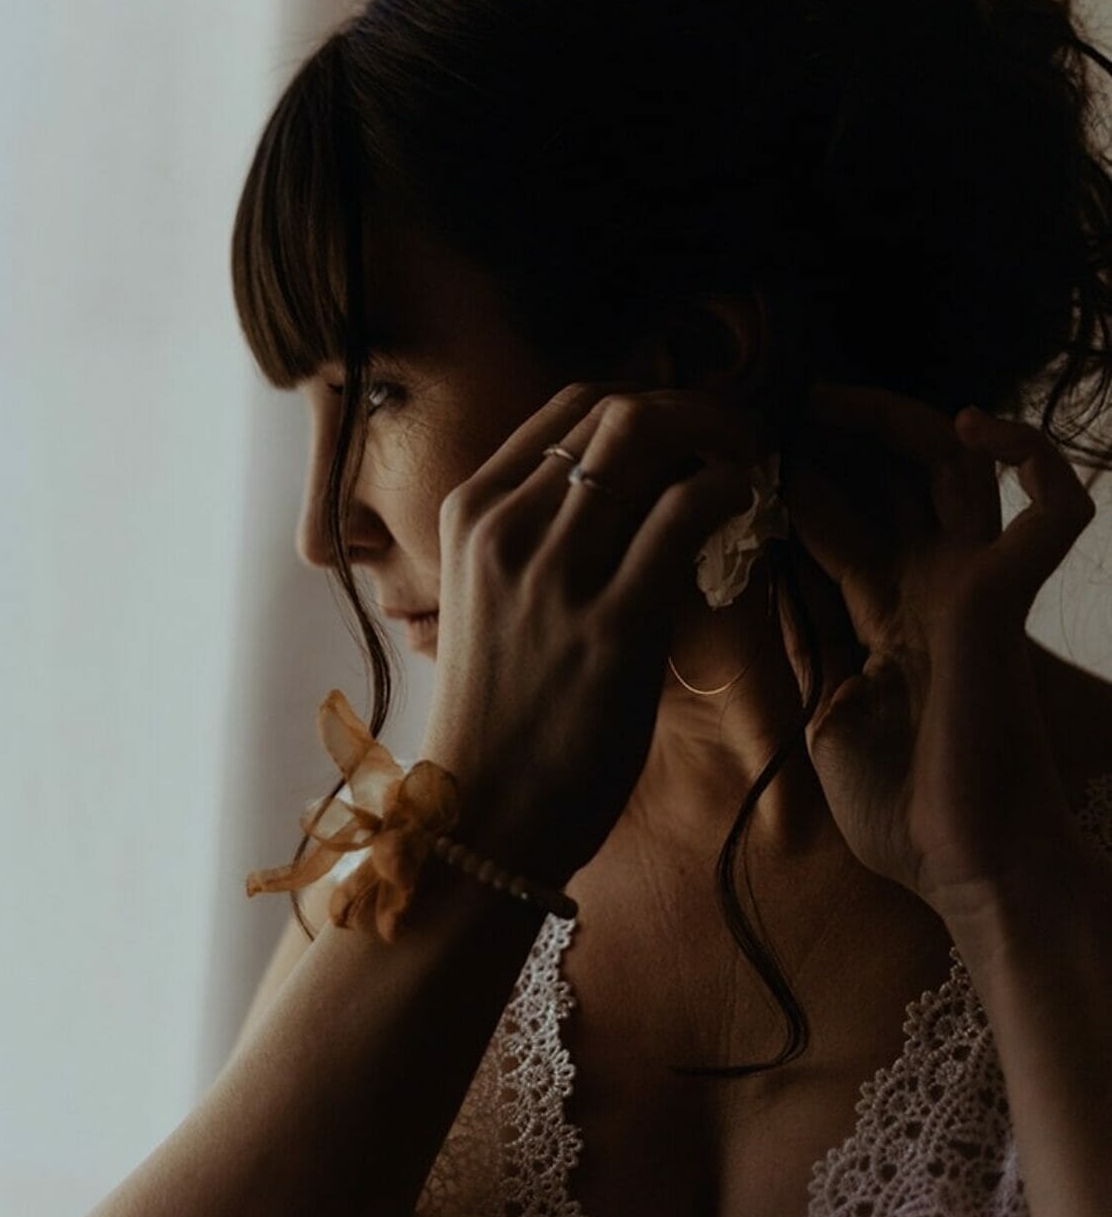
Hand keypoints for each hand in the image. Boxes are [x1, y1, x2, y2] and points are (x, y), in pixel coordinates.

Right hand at [418, 384, 761, 886]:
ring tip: (748, 477)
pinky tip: (746, 522)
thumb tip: (632, 495)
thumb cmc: (495, 714)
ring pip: (650, 440)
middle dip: (695, 411)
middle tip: (737, 446)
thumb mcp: (488, 600)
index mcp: (469, 514)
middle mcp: (504, 527)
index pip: (568, 406)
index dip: (646, 402)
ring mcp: (553, 573)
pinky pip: (687, 512)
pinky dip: (731, 496)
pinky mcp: (612, 624)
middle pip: (616, 410)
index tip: (687, 433)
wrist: (478, 815)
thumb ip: (540, 540)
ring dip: (721, 443)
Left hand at [778, 383, 1096, 915]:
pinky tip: (977, 430)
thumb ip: (809, 650)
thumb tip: (772, 595)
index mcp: (887, 616)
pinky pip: (1052, 516)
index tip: (745, 460)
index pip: (840, 528)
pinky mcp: (1003, 600)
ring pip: (959, 472)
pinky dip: (1035, 463)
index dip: (800, 490)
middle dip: (847, 435)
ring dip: (905, 423)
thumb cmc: (902, 807)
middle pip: (899, 482)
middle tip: (788, 405)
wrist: (962, 866)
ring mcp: (972, 589)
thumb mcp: (828, 715)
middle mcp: (932, 590)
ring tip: (833, 399)